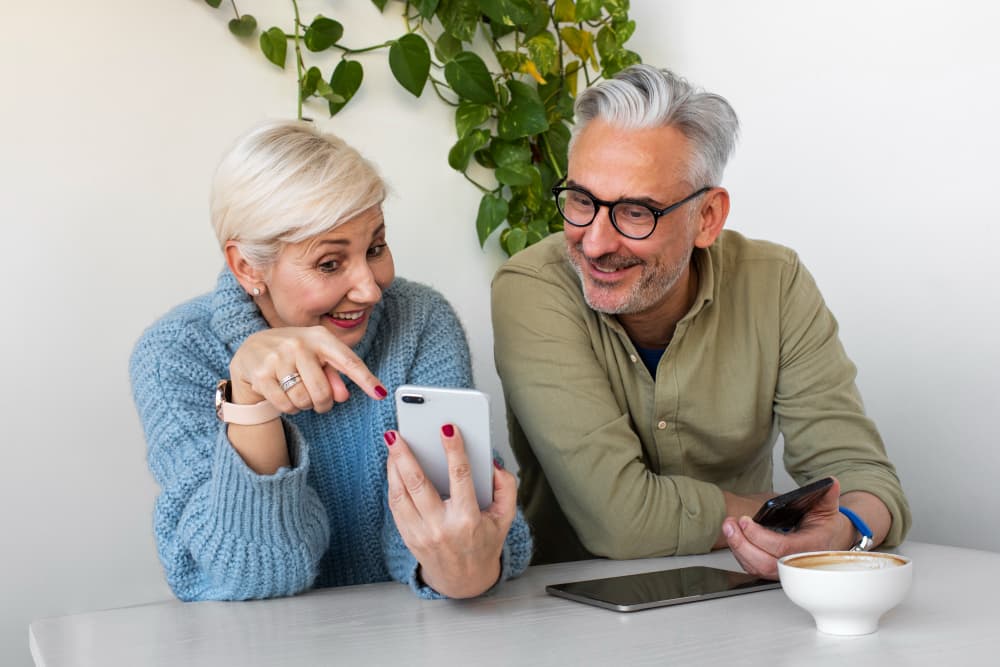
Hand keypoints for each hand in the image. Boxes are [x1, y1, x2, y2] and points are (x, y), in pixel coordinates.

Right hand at [229, 325, 385, 412]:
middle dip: (323, 404)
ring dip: (304, 406)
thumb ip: (333, 375)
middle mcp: (299, 344)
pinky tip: (284, 396)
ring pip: (303, 400)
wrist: (252, 348)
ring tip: (298, 393)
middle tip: (319, 402)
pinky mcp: (260, 374)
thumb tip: (342, 396)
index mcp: (320, 337)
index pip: (348, 361)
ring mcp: (278, 358)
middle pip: (323, 391)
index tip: (381, 394)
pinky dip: (289, 408)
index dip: (366, 379)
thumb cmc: (293, 355)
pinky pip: (285, 405)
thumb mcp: (316, 358)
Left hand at [384, 424, 515, 597]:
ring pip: (401, 494)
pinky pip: (395, 505)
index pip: (461, 477)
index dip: (454, 450)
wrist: (463, 581)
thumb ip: (506, 488)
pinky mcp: (408, 536)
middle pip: (418, 484)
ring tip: (392, 444)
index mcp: (468, 520)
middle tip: (397, 433)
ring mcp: (421, 533)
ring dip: (393, 466)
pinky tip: (393, 466)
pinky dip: (392, 483)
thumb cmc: (484, 543)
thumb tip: (492, 464)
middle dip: (405, 455)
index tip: (447, 428)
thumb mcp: (505, 518)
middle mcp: (441, 527)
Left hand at [722, 477, 849, 578]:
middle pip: (764, 563)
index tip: (745, 521)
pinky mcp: (774, 570)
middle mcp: (796, 563)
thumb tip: (830, 482)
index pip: (782, 548)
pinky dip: (740, 553)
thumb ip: (828, 496)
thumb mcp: (828, 510)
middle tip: (729, 524)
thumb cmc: (826, 527)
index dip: (760, 537)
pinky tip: (734, 537)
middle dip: (742, 544)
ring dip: (737, 548)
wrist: (829, 543)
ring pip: (756, 568)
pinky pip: (753, 567)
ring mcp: (784, 569)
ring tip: (728, 527)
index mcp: (810, 548)